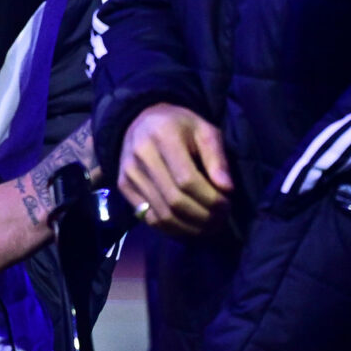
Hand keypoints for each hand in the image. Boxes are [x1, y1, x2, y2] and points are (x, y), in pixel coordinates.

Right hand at [115, 103, 232, 235]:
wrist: (141, 121)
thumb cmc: (180, 126)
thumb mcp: (205, 131)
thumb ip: (217, 158)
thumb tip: (227, 189)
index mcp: (163, 135)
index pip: (187, 180)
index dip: (210, 198)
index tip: (227, 205)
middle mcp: (141, 155)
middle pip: (175, 200)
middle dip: (203, 217)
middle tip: (221, 220)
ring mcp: (129, 173)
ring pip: (162, 214)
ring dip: (190, 227)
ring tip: (209, 227)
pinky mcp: (123, 186)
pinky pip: (149, 218)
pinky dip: (172, 229)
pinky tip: (189, 227)